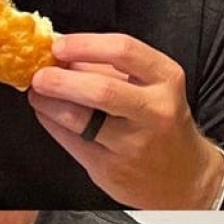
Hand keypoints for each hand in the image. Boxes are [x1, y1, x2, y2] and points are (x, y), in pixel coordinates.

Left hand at [27, 34, 223, 208]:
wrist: (184, 177)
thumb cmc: (163, 125)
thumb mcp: (153, 87)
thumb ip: (113, 68)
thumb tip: (65, 53)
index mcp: (166, 79)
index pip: (123, 51)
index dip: (84, 45)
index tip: (59, 46)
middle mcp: (154, 111)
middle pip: (100, 89)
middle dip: (60, 79)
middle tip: (39, 74)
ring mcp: (133, 144)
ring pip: (79, 118)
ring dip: (48, 103)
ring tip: (38, 93)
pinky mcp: (112, 168)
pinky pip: (72, 142)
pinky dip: (52, 124)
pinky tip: (48, 115)